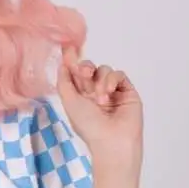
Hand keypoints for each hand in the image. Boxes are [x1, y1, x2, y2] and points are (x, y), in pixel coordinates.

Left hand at [57, 46, 142, 170]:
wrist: (112, 140)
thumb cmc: (89, 126)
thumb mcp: (69, 102)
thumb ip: (64, 82)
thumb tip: (62, 64)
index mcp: (79, 96)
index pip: (75, 73)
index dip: (71, 60)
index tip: (67, 47)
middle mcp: (95, 92)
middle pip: (89, 68)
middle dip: (85, 68)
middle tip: (84, 74)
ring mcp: (111, 91)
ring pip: (104, 70)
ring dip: (100, 82)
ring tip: (100, 100)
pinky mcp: (126, 90)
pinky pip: (118, 74)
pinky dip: (112, 80)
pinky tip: (109, 93)